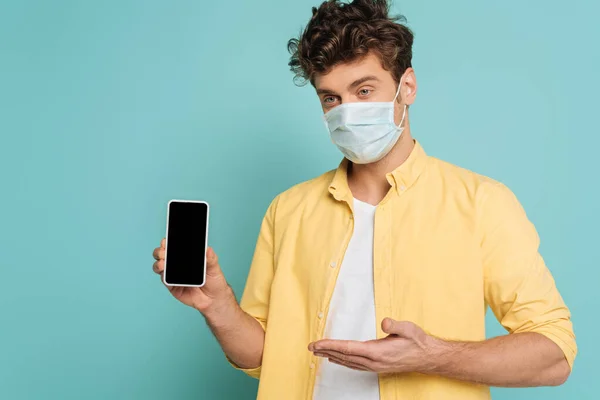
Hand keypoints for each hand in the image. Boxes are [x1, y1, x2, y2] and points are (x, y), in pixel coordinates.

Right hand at [152, 238, 232, 314]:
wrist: (214, 298)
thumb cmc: (214, 280)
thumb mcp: (214, 267)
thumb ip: (211, 258)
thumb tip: (208, 249)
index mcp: (186, 257)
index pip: (174, 246)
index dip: (167, 242)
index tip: (165, 241)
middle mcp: (177, 264)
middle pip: (162, 255)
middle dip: (159, 252)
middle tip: (163, 252)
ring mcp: (173, 275)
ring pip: (160, 266)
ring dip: (158, 263)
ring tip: (163, 263)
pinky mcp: (172, 286)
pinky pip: (164, 280)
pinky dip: (163, 276)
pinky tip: (165, 273)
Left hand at [308, 318, 436, 373]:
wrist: (427, 357)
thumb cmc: (417, 342)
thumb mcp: (408, 329)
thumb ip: (395, 325)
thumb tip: (385, 322)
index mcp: (377, 352)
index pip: (348, 349)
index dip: (331, 345)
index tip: (317, 344)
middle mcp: (373, 361)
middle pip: (344, 356)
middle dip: (325, 350)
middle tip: (310, 347)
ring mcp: (374, 366)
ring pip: (347, 362)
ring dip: (331, 356)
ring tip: (318, 352)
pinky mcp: (376, 366)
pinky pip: (354, 364)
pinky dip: (342, 360)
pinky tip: (336, 358)